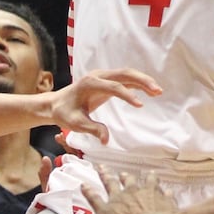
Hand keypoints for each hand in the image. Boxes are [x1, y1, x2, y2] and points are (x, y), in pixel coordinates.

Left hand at [46, 69, 160, 143]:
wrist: (56, 104)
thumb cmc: (65, 113)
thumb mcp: (76, 124)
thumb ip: (92, 130)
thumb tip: (106, 140)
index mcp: (90, 84)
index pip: (114, 87)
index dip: (128, 95)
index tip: (140, 105)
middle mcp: (98, 76)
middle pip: (124, 74)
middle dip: (142, 81)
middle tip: (158, 91)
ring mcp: (102, 77)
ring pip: (126, 74)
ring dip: (143, 80)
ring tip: (158, 91)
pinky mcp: (106, 81)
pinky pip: (124, 79)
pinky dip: (137, 83)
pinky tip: (149, 91)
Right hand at [81, 165, 179, 213]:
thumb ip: (95, 201)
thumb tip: (84, 186)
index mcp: (117, 198)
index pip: (108, 184)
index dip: (104, 175)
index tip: (100, 167)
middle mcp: (133, 192)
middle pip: (126, 181)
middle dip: (123, 176)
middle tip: (122, 173)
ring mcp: (149, 194)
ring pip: (148, 181)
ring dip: (147, 177)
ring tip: (149, 174)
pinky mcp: (164, 200)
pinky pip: (166, 193)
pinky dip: (166, 192)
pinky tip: (168, 191)